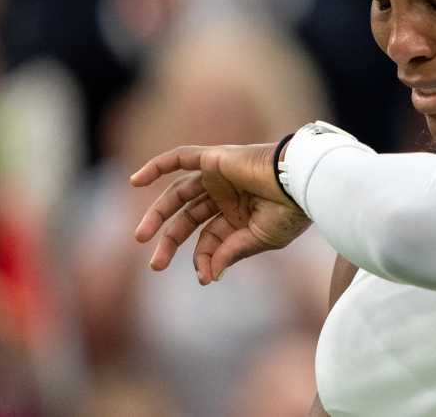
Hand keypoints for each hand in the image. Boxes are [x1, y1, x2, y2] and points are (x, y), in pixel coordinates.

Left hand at [131, 143, 311, 283]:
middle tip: (156, 265)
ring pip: (180, 194)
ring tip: (141, 238)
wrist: (301, 182)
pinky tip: (134, 182)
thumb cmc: (291, 211)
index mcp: (241, 215)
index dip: (202, 257)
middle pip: (189, 218)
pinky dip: (157, 166)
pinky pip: (181, 157)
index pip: (210, 237)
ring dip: (158, 214)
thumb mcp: (261, 239)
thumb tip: (208, 275)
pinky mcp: (215, 158)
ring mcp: (220, 176)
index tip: (203, 277)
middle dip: (170, 241)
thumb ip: (232, 252)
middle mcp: (228, 195)